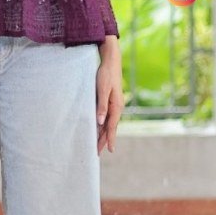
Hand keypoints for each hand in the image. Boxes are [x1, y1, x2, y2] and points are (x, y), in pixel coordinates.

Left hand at [96, 38, 122, 155]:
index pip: (112, 126)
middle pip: (110, 127)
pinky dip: (104, 125)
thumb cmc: (106, 75)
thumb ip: (101, 106)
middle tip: (98, 152)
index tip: (109, 150)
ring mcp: (114, 104)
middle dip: (104, 139)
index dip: (109, 139)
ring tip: (98, 144)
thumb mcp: (102, 90)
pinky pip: (108, 117)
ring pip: (109, 123)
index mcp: (116, 106)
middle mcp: (117, 107)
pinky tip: (99, 128)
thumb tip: (100, 122)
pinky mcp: (111, 101)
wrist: (111, 62)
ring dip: (103, 134)